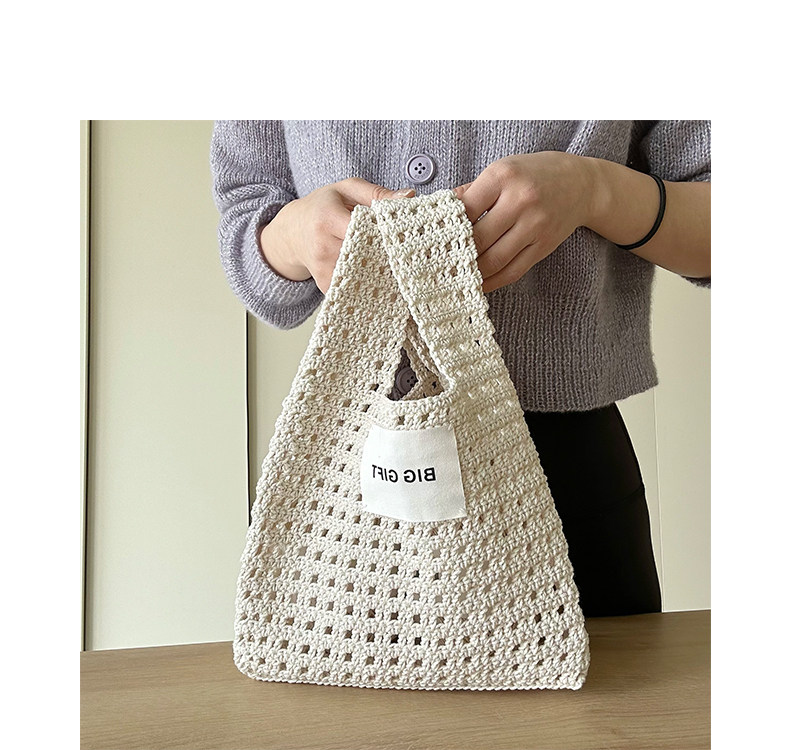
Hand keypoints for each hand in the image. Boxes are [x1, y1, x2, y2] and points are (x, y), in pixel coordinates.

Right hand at [259, 178, 414, 292]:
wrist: (292, 233)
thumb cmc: (322, 208)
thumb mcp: (346, 190)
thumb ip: (378, 194)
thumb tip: (409, 196)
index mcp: (327, 218)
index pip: (364, 229)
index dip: (386, 232)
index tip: (403, 233)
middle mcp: (323, 247)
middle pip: (368, 254)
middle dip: (389, 253)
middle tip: (406, 250)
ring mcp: (324, 270)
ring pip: (365, 273)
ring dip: (383, 269)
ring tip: (395, 262)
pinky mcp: (326, 286)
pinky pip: (356, 285)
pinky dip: (371, 281)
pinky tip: (379, 274)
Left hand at [454, 152, 594, 292]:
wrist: (582, 184)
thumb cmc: (535, 174)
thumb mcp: (502, 169)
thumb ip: (471, 191)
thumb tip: (441, 211)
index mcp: (504, 176)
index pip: (466, 208)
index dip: (448, 226)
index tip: (436, 238)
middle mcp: (521, 200)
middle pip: (478, 238)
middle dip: (458, 253)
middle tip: (441, 262)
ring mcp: (535, 225)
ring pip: (494, 260)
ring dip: (473, 272)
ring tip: (457, 274)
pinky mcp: (544, 246)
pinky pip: (513, 271)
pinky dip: (492, 281)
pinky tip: (480, 282)